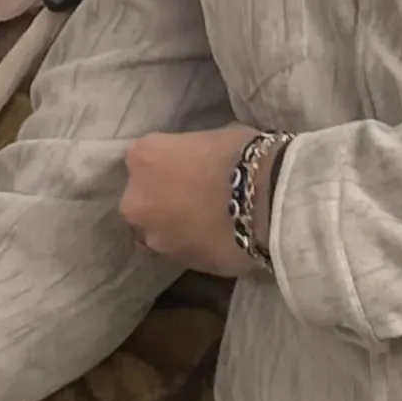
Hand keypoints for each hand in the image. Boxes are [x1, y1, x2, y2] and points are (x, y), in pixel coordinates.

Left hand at [119, 123, 264, 275]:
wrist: (266, 201)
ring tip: (207, 226)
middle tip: (195, 199)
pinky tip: (215, 241)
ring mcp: (152, 235)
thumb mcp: (211, 137)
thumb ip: (192, 153)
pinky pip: (179, 252)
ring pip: (157, 231)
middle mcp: (135, 197)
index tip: (188, 169)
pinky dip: (191, 247)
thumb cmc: (241, 155)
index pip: (144, 159)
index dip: (167, 165)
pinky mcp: (176, 263)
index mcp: (142, 156)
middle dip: (162, 200)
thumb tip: (199, 162)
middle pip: (142, 200)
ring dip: (174, 228)